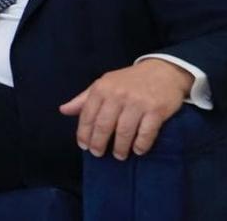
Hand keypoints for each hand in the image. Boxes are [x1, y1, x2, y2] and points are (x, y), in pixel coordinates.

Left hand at [59, 58, 193, 160]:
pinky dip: (140, 144)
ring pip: (124, 131)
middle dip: (98, 143)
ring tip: (118, 155)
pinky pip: (146, 132)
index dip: (84, 133)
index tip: (84, 146)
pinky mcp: (156, 110)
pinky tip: (137, 150)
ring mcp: (138, 103)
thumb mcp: (104, 84)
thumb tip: (63, 110)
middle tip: (98, 154)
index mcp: (102, 89)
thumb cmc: (129, 81)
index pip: (88, 115)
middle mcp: (118, 95)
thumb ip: (84, 99)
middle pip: (103, 125)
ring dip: (119, 147)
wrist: (163, 71)